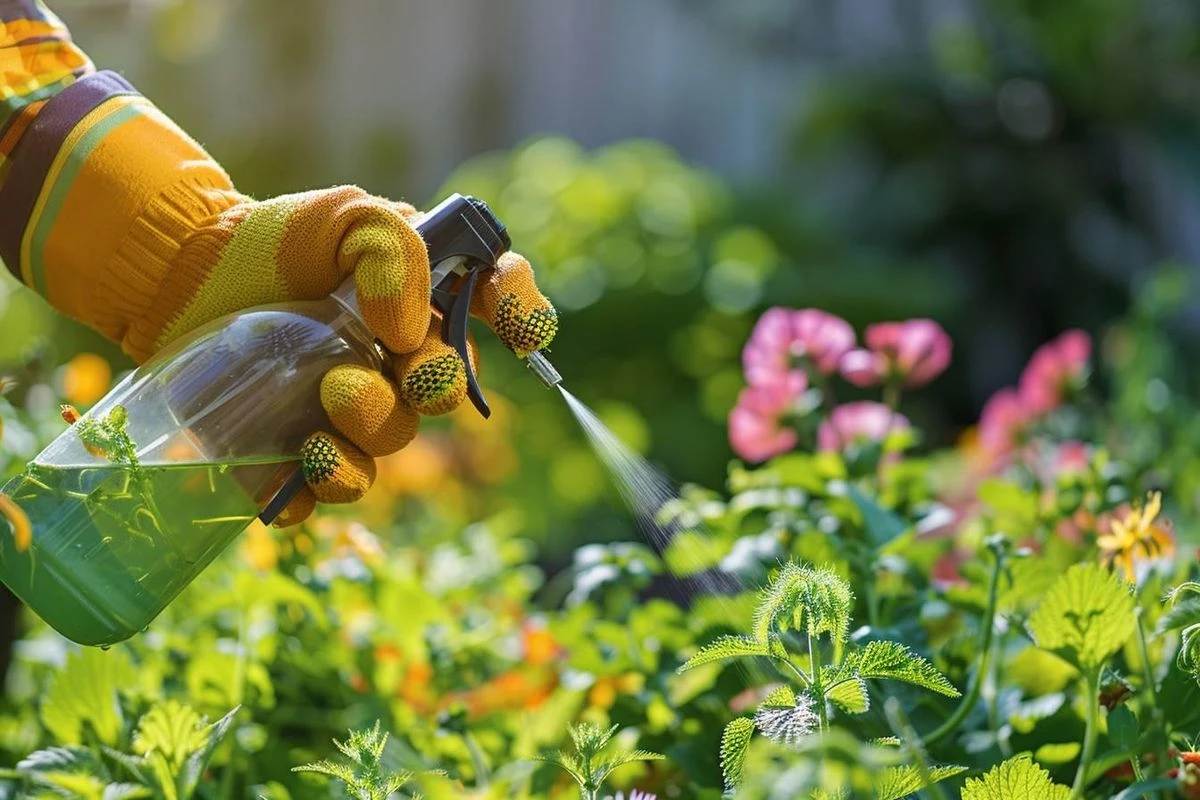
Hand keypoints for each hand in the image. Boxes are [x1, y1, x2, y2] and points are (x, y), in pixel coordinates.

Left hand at [139, 187, 557, 525]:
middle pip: (445, 392)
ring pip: (392, 443)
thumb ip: (392, 251)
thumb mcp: (342, 218)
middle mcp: (399, 363)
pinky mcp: (299, 452)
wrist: (182, 274)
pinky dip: (327, 481)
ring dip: (374, 424)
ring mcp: (351, 414)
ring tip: (328, 394)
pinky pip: (331, 489)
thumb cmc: (273, 243)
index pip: (498, 307)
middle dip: (434, 382)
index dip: (526, 318)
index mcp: (425, 301)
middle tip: (399, 361)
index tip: (525, 334)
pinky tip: (306, 456)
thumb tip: (410, 333)